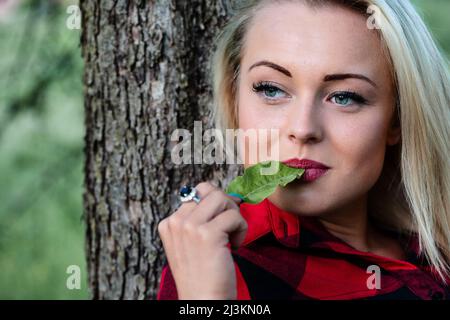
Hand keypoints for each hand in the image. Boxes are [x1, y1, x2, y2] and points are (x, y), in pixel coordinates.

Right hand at [158, 182, 247, 299]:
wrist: (202, 300)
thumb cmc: (202, 274)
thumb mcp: (191, 244)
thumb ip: (199, 220)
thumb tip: (227, 196)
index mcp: (168, 223)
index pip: (197, 192)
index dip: (216, 205)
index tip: (222, 223)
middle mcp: (176, 222)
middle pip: (209, 191)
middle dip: (226, 205)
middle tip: (230, 226)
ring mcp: (190, 227)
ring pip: (222, 198)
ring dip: (234, 215)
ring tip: (232, 236)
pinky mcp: (207, 234)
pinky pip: (234, 216)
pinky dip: (242, 230)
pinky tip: (235, 247)